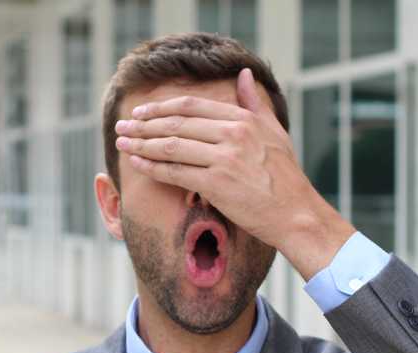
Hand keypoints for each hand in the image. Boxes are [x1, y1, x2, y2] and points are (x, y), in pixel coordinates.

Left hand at [114, 68, 354, 277]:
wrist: (295, 212)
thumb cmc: (284, 176)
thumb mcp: (274, 131)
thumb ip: (254, 103)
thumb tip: (244, 74)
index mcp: (243, 119)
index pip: (191, 106)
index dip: (160, 107)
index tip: (140, 111)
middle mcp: (233, 134)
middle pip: (176, 123)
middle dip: (143, 124)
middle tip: (122, 126)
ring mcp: (224, 159)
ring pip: (171, 146)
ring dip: (141, 144)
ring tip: (121, 142)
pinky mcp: (217, 184)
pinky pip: (175, 172)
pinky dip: (151, 167)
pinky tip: (136, 163)